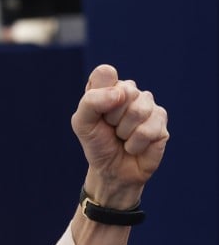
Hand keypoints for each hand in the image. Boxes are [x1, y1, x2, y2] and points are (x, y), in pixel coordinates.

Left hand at [71, 64, 168, 207]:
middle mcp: (130, 91)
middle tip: (110, 127)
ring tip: (122, 137)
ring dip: (124, 132)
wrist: (111, 170)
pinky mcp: (162, 123)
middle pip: (125, 92)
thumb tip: (120, 93)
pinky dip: (135, 144)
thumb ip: (91, 101)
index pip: (106, 73)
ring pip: (139, 111)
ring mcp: (149, 105)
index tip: (97, 112)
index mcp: (108, 85)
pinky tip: (134, 146)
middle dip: (112, 117)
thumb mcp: (82, 122)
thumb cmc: (97, 142)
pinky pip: (148, 130)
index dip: (100, 96)